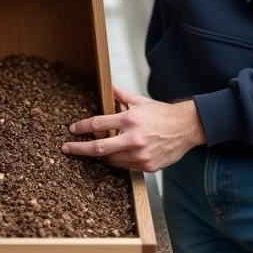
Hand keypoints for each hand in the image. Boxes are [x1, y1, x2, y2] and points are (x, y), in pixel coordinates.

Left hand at [62, 85, 206, 172]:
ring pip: (110, 159)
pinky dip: (118, 160)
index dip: (82, 127)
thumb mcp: (140, 102)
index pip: (98, 124)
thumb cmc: (162, 114)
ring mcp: (140, 155)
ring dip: (102, 155)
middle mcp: (133, 138)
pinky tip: (119, 153)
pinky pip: (124, 166)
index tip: (72, 129)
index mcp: (130, 120)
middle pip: (98, 147)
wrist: (186, 128)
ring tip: (99, 148)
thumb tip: (108, 85)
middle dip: (79, 148)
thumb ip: (121, 96)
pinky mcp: (146, 166)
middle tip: (66, 148)